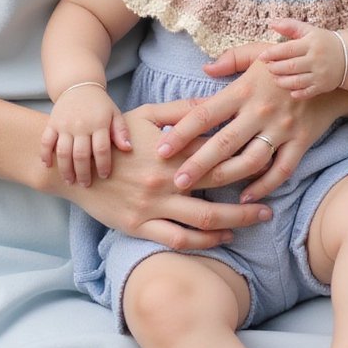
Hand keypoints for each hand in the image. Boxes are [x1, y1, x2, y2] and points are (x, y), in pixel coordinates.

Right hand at [40, 86, 130, 185]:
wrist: (78, 86)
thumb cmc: (100, 105)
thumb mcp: (115, 114)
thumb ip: (121, 131)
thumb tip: (128, 149)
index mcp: (99, 123)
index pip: (101, 150)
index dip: (103, 165)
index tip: (104, 176)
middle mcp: (81, 124)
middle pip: (81, 155)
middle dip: (83, 173)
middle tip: (85, 184)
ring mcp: (64, 124)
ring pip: (63, 152)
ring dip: (65, 169)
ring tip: (69, 181)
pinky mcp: (52, 123)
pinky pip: (46, 141)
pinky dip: (45, 154)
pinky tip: (48, 165)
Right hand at [66, 100, 272, 249]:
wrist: (74, 167)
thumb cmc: (114, 138)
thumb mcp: (145, 115)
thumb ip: (180, 111)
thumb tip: (213, 104)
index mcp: (170, 148)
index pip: (217, 151)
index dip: (246, 155)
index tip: (268, 157)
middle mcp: (166, 178)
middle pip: (220, 186)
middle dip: (251, 191)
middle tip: (274, 198)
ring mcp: (154, 205)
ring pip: (205, 219)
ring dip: (237, 220)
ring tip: (259, 219)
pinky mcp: (140, 226)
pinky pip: (179, 239)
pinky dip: (206, 242)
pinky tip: (225, 239)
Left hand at [161, 53, 347, 200]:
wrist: (333, 70)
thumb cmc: (288, 60)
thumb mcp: (259, 51)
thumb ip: (231, 59)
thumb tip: (204, 68)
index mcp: (244, 89)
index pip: (205, 113)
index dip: (181, 132)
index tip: (161, 148)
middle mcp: (260, 111)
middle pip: (223, 143)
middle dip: (197, 164)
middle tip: (175, 181)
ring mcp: (282, 128)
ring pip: (250, 160)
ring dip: (226, 179)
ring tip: (204, 193)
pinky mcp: (300, 141)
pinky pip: (281, 169)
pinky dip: (264, 186)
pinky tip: (245, 198)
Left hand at [258, 19, 346, 98]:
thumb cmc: (324, 42)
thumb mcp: (309, 31)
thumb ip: (290, 26)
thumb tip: (271, 23)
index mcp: (311, 44)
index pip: (287, 49)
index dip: (272, 53)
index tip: (262, 56)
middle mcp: (316, 59)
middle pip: (290, 66)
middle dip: (275, 68)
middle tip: (268, 68)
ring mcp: (320, 74)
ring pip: (296, 81)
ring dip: (282, 81)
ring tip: (275, 78)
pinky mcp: (323, 86)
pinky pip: (307, 92)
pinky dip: (297, 93)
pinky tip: (290, 91)